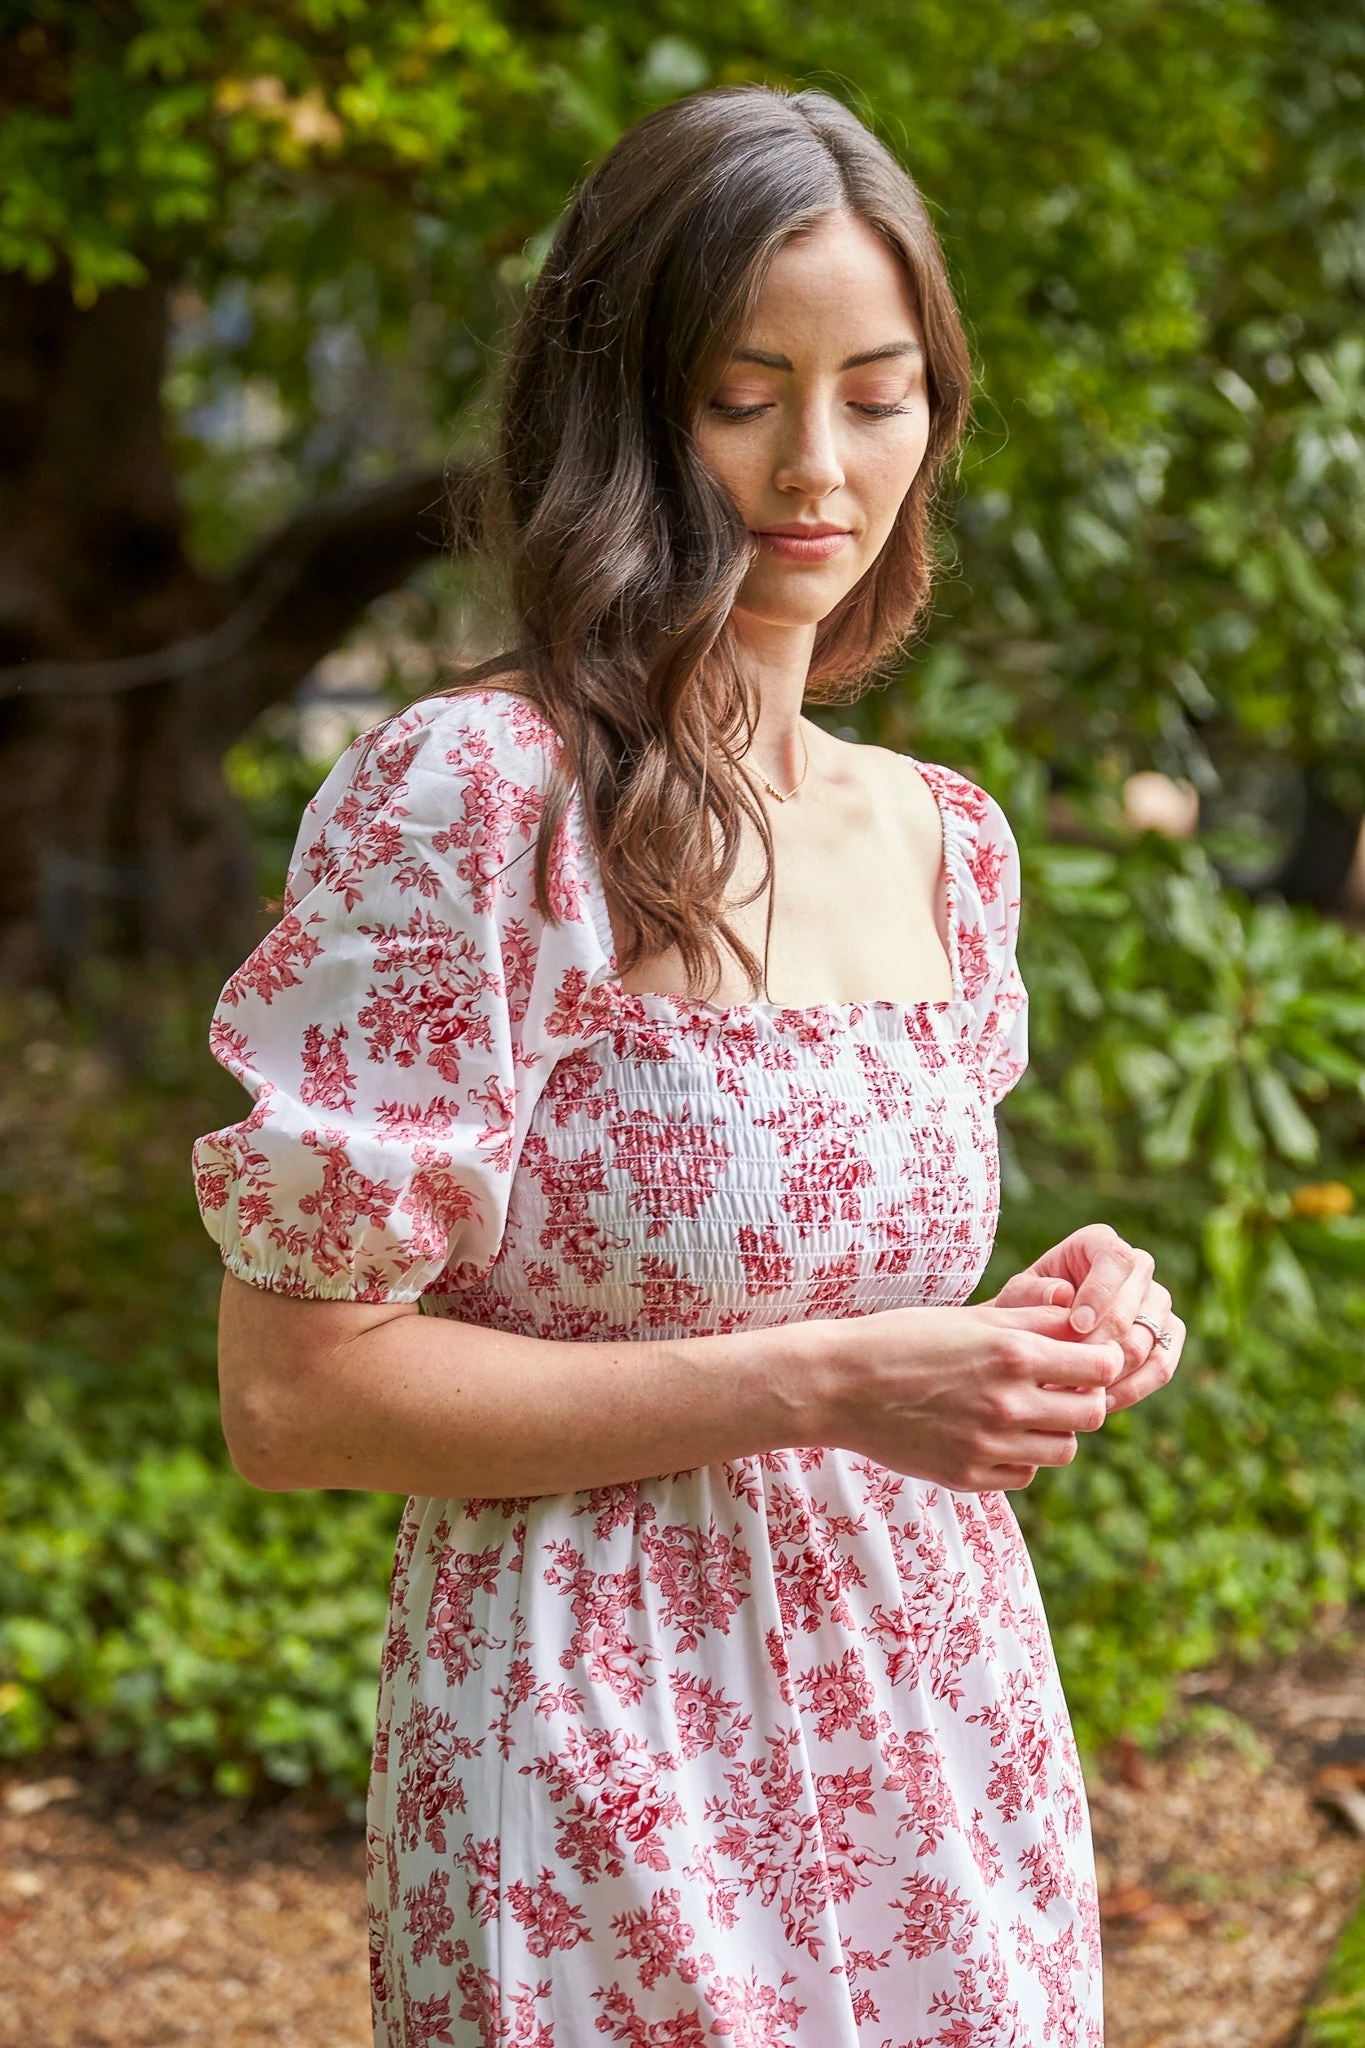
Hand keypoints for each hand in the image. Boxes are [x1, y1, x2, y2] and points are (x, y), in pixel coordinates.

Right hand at [823, 1302, 1125, 1492]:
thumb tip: (1082, 1323)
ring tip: (1025, 1412)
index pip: (1101, 1367)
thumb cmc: (904, 1339)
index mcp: (1012, 1353)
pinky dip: (1019, 1457)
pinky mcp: (966, 1477)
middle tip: (1060, 1388)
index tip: (1086, 1359)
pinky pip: (1023, 1474)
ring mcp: (987, 1445)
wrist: (840, 1384)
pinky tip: (994, 1434)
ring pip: (1062, 1450)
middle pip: (1091, 1414)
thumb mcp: (970, 1317)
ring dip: (1055, 1431)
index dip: (1101, 1362)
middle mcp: (1007, 1403)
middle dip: (1084, 1399)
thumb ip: (1031, 1320)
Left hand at [989, 1224, 1184, 1415]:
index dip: (1100, 1294)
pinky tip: (1101, 1402)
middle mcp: (1137, 1266)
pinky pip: (1162, 1365)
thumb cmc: (1022, 1310)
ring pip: (1147, 1341)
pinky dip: (1134, 1388)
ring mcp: (1156, 1301)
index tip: (1076, 1326)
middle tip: (1069, 1372)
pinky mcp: (1166, 1335)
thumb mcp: (1015, 1298)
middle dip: (1100, 1345)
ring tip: (1076, 1393)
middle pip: (1133, 1308)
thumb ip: (1030, 1294)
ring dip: (1112, 1372)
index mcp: (1099, 1243)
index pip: (1116, 1260)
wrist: (1033, 1336)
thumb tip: (1063, 1295)